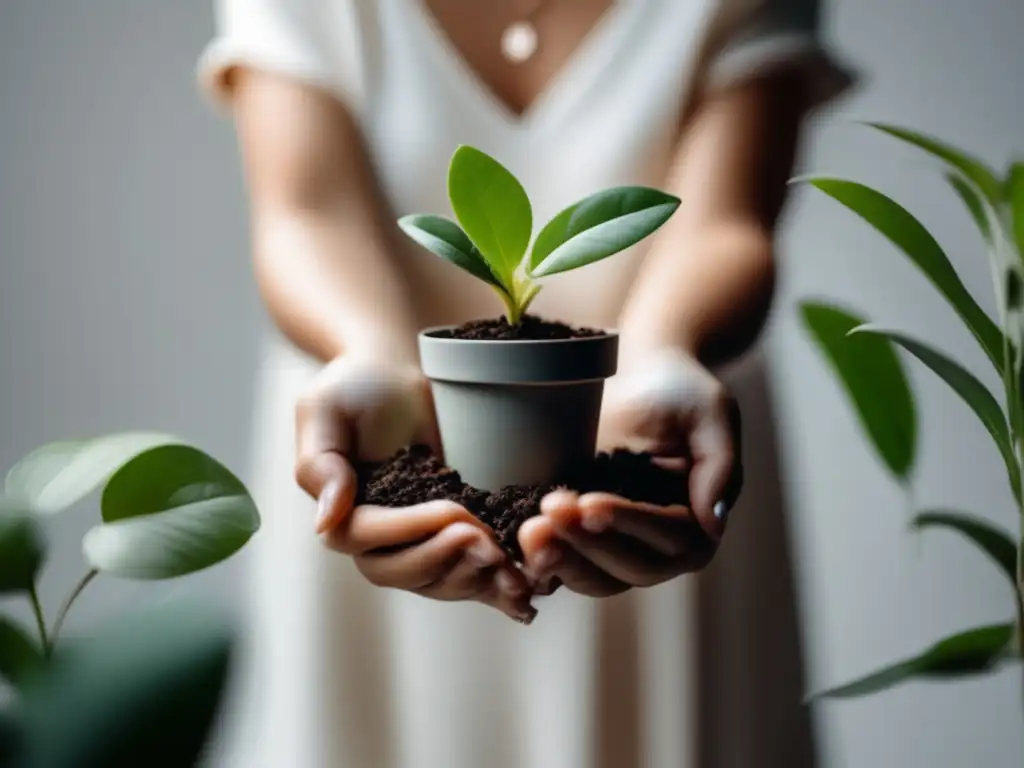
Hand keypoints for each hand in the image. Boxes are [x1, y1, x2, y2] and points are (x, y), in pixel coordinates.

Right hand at [294, 356, 534, 622]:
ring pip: (440, 582)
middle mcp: (377, 541)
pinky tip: (527, 593)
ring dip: (476, 580)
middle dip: (448, 560)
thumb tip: (324, 524)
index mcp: (341, 514)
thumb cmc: (356, 387)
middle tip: (489, 543)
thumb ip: (320, 464)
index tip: (454, 513)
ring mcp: (418, 545)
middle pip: (404, 572)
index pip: (367, 537)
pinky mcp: (454, 541)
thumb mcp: (324, 411)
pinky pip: (471, 574)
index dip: (411, 531)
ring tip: (513, 572)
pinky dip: (496, 588)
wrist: (398, 376)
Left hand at [518, 349, 740, 596]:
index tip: (590, 503)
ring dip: (558, 558)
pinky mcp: (577, 540)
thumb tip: (716, 521)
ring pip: (590, 577)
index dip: (629, 524)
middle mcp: (658, 550)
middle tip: (550, 510)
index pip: (668, 539)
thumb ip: (720, 464)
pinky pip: (559, 565)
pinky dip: (537, 561)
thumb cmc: (679, 390)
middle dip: (586, 544)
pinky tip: (512, 541)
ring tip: (528, 530)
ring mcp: (614, 549)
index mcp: (698, 526)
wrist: (636, 379)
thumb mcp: (711, 412)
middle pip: (627, 568)